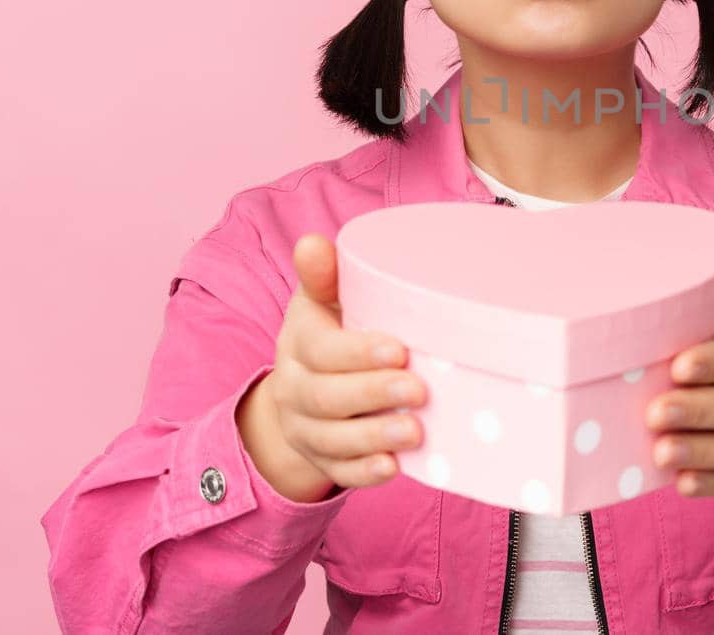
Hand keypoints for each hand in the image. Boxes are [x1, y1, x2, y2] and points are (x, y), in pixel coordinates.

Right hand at [253, 233, 429, 490]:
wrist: (302, 388)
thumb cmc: (331, 330)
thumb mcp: (324, 299)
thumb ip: (326, 275)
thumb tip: (313, 243)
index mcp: (299, 340)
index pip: (321, 350)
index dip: (358, 353)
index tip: (399, 350)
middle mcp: (295, 387)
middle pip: (326, 396)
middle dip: (373, 394)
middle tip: (418, 391)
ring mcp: (305, 428)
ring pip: (332, 438)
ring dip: (374, 436)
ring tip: (415, 432)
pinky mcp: (321, 458)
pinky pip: (338, 471)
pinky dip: (364, 471)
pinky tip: (393, 468)